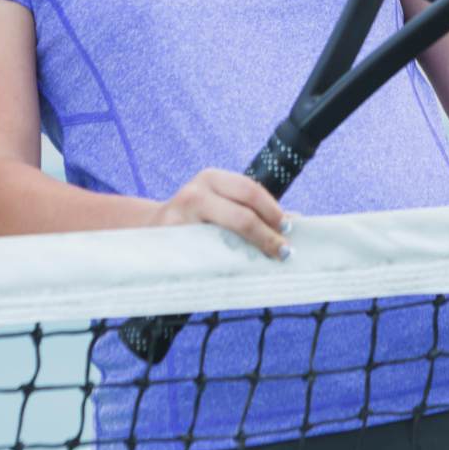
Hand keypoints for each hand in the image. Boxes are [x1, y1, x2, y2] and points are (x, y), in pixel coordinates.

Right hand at [152, 168, 292, 259]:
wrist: (151, 228)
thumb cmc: (196, 217)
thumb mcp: (221, 203)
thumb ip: (251, 209)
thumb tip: (297, 221)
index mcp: (212, 178)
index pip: (250, 190)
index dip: (273, 211)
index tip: (289, 229)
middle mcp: (195, 193)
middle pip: (241, 214)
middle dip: (267, 235)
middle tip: (284, 252)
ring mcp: (180, 218)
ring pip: (225, 237)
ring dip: (251, 252)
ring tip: (268, 261)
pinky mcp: (173, 243)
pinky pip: (207, 256)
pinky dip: (228, 264)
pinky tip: (240, 271)